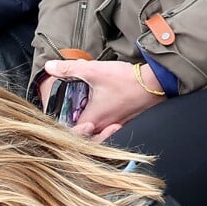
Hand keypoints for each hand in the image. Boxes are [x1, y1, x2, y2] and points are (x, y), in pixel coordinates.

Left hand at [43, 59, 165, 135]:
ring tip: (82, 118)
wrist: (157, 82)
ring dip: (87, 130)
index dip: (61, 130)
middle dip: (74, 131)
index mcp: (92, 120)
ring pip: (95, 136)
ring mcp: (115, 127)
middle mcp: (102, 128)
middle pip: (82, 139)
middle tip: (69, 119)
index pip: (70, 135)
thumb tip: (49, 66)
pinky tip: (99, 113)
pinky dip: (101, 127)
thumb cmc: (126, 79)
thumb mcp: (94, 71)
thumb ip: (69, 69)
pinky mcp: (124, 123)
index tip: (59, 119)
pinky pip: (108, 131)